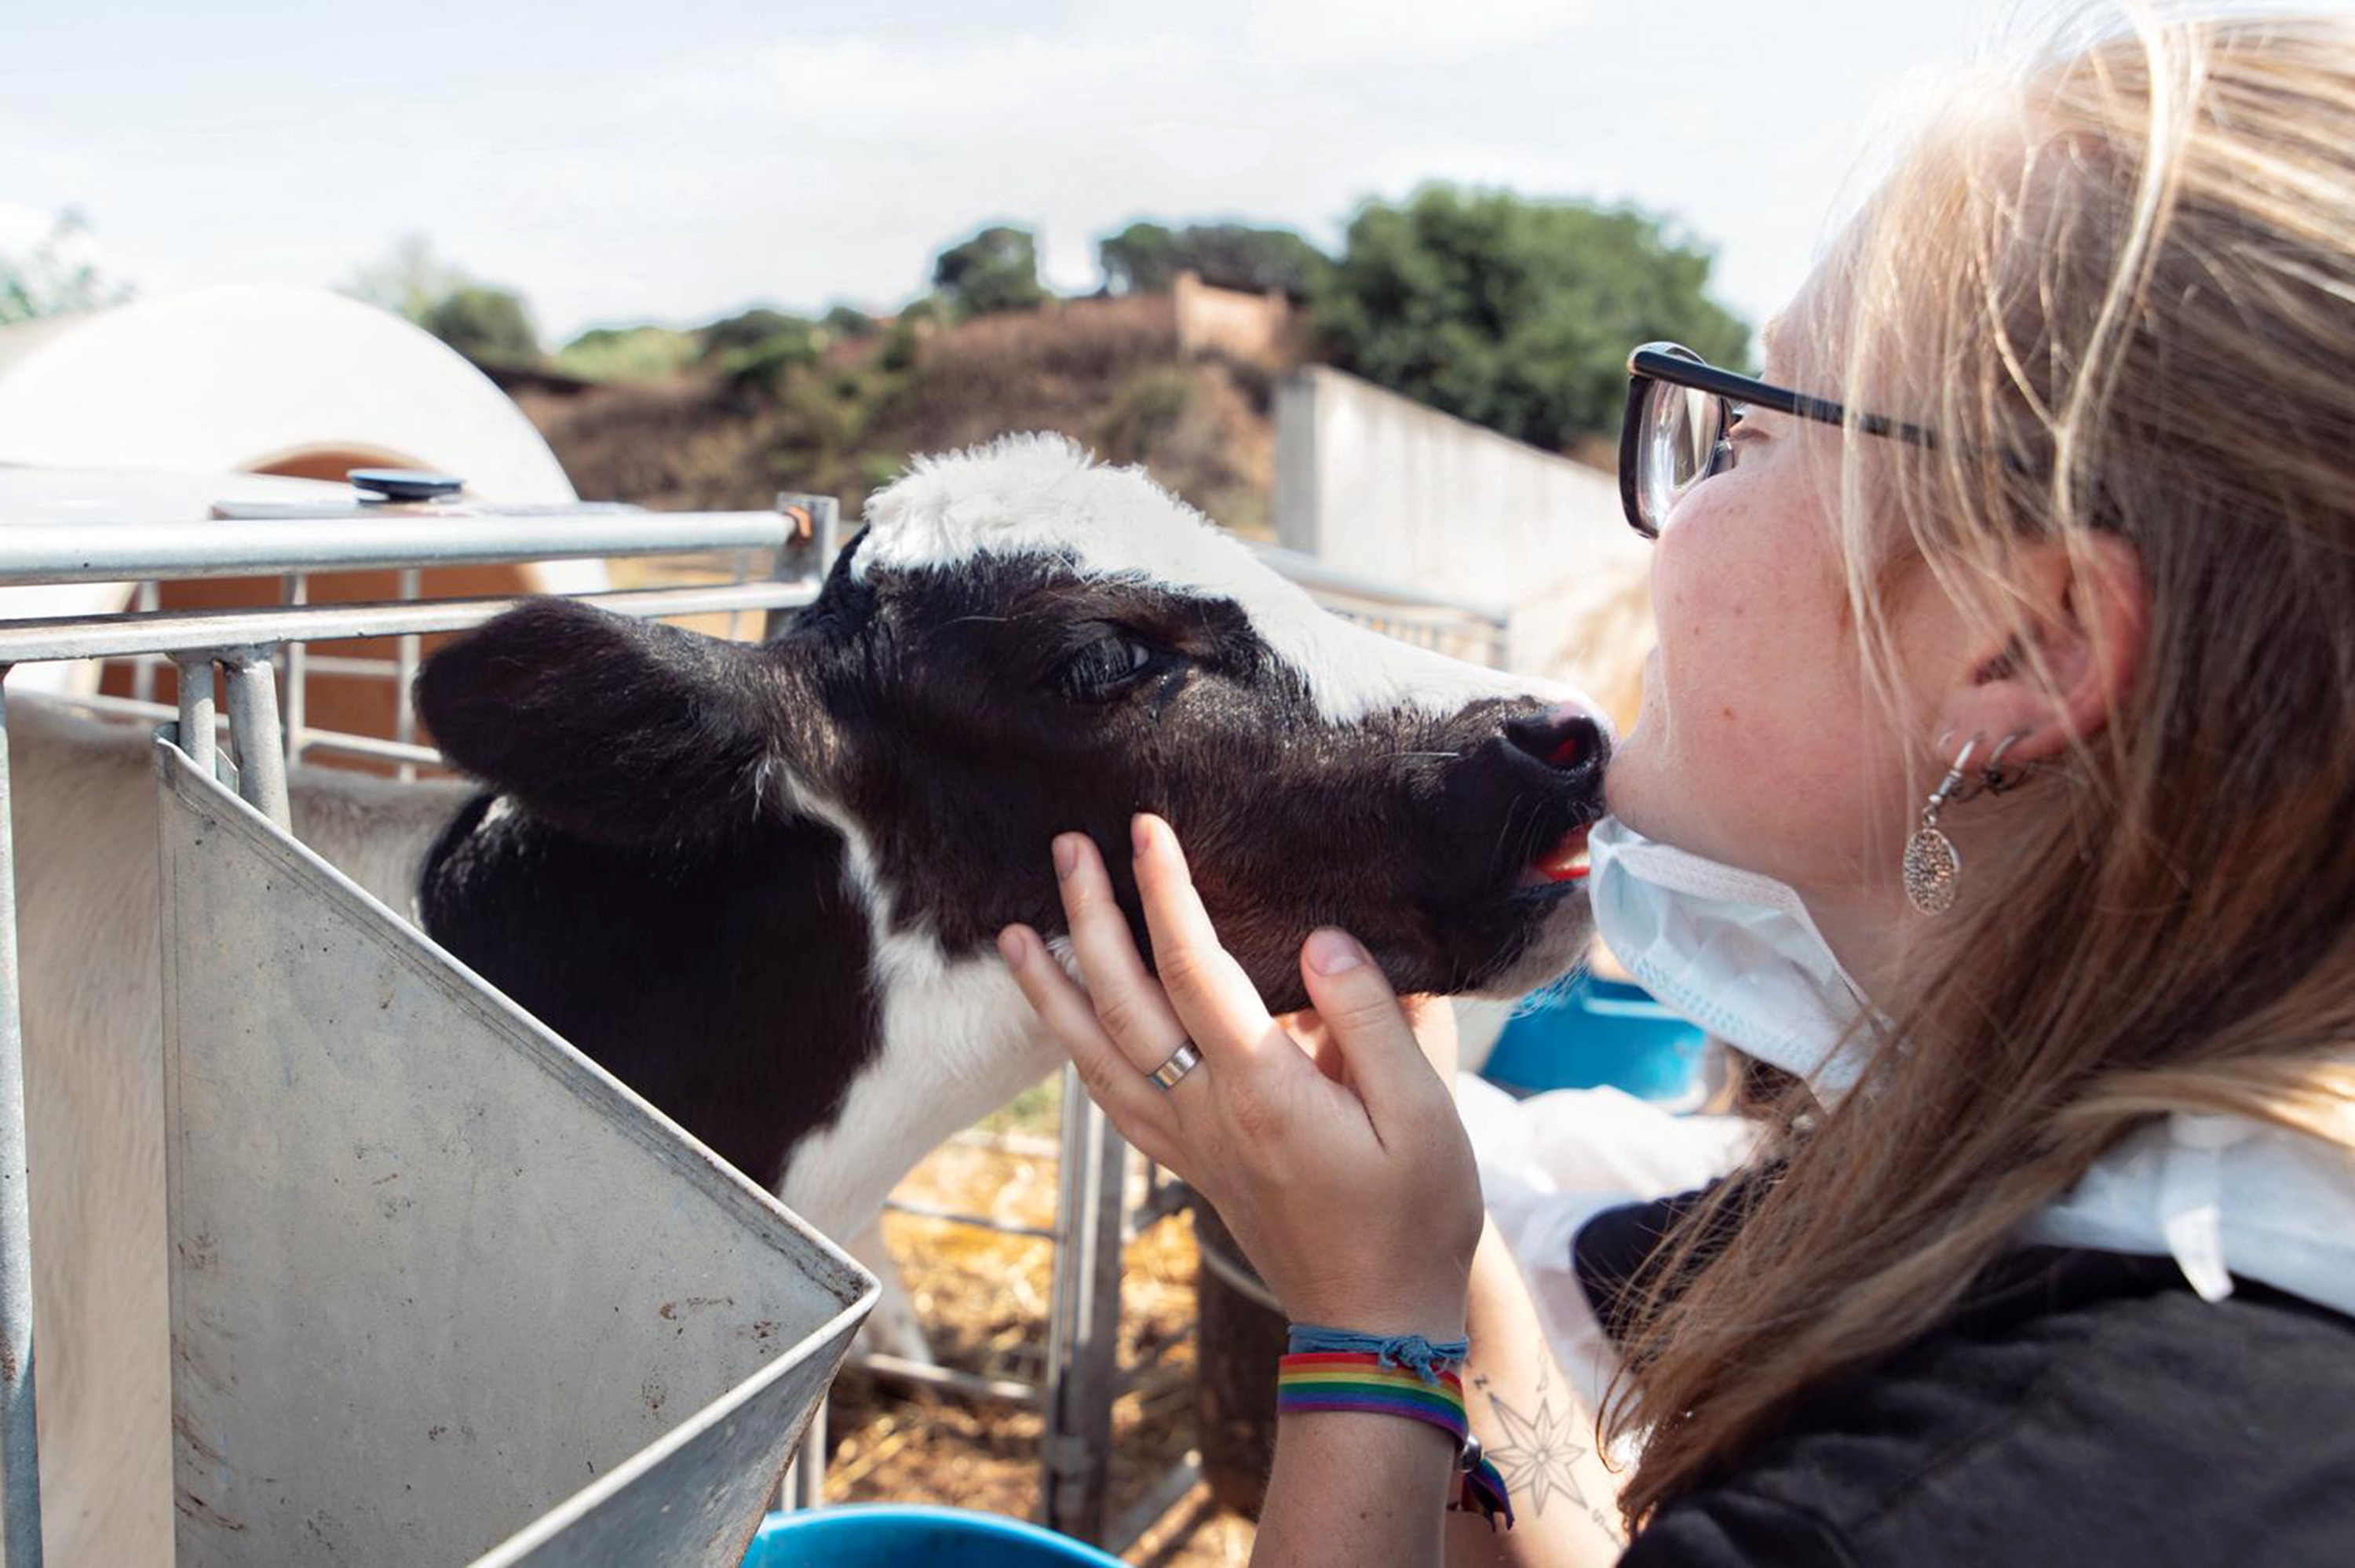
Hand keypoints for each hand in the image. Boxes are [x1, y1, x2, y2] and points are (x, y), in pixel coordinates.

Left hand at [997, 814, 1482, 1335]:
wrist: (1376, 1321)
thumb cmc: (1413, 1214)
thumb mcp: (1423, 1112)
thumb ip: (1371, 1019)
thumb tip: (1321, 940)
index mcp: (1263, 1089)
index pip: (1196, 968)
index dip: (1166, 892)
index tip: (1146, 828)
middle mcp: (1206, 1112)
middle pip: (1122, 1001)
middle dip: (1089, 917)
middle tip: (1066, 846)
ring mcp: (1187, 1142)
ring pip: (1094, 1054)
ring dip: (1051, 989)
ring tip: (1011, 932)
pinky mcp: (1187, 1163)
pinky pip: (1110, 1098)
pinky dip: (1074, 1053)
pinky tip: (1062, 1024)